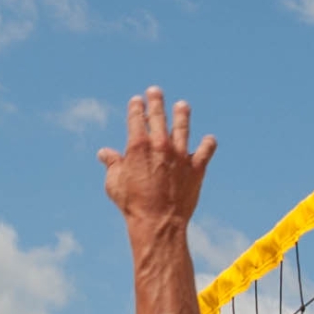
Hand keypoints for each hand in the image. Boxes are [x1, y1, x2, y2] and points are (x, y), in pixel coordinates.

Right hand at [98, 86, 213, 235]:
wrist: (158, 222)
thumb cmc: (132, 204)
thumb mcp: (114, 184)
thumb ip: (112, 164)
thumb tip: (104, 153)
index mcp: (138, 146)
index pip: (136, 117)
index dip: (136, 106)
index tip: (137, 101)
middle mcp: (161, 145)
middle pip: (159, 115)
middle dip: (156, 100)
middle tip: (155, 91)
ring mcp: (180, 155)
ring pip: (183, 127)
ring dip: (182, 114)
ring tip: (182, 105)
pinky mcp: (196, 167)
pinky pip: (205, 150)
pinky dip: (208, 144)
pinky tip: (208, 140)